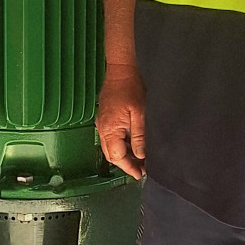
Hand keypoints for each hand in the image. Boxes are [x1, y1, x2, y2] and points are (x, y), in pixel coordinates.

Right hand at [96, 63, 147, 178]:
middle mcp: (103, 129)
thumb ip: (139, 136)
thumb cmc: (131, 89)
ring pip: (110, 147)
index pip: (117, 156)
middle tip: (142, 170)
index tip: (140, 175)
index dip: (129, 167)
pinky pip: (111, 138)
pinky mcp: (104, 118)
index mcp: (110, 129)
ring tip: (140, 160)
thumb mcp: (140, 114)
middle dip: (126, 164)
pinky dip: (121, 145)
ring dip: (124, 155)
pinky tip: (133, 145)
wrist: (120, 70)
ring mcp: (102, 123)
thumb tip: (140, 155)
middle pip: (111, 155)